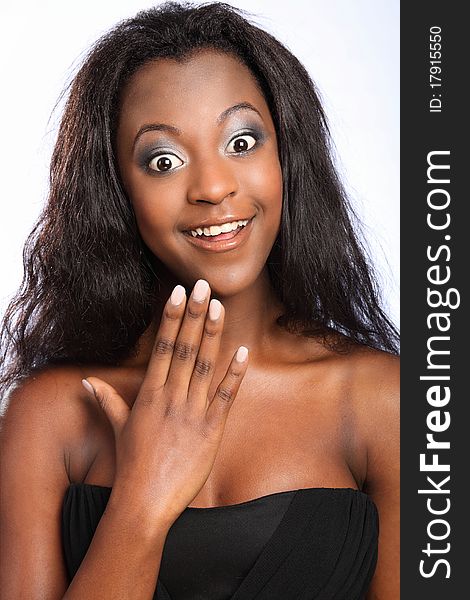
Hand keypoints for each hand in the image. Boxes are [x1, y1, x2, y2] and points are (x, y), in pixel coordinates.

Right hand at [82, 279, 248, 526]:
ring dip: (212, 334)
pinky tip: (243, 353)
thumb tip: (87, 381)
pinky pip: (225, 397)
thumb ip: (107, 400)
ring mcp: (192, 413)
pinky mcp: (211, 431)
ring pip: (203, 365)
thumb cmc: (132, 464)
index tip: (176, 293)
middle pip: (182, 348)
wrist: (145, 503)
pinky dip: (234, 375)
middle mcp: (170, 398)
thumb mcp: (119, 427)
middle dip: (192, 314)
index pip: (161, 347)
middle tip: (200, 284)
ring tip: (218, 305)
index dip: (170, 318)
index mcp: (149, 394)